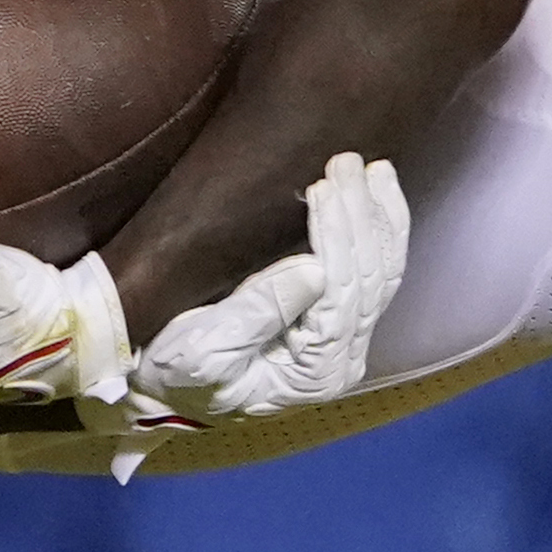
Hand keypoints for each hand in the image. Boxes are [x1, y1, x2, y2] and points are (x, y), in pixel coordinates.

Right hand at [118, 152, 407, 428]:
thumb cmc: (177, 373)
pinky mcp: (342, 321)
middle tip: (345, 162)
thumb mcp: (202, 351)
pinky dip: (382, 228)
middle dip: (359, 216)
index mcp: (314, 374)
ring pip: (381, 272)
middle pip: (369, 279)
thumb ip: (257, 314)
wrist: (169, 389)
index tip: (322, 187)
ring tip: (370, 169)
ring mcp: (348, 341)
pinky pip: (376, 272)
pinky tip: (380, 190)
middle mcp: (343, 360)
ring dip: (378, 217)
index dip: (335, 238)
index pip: (339, 296)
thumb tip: (315, 270)